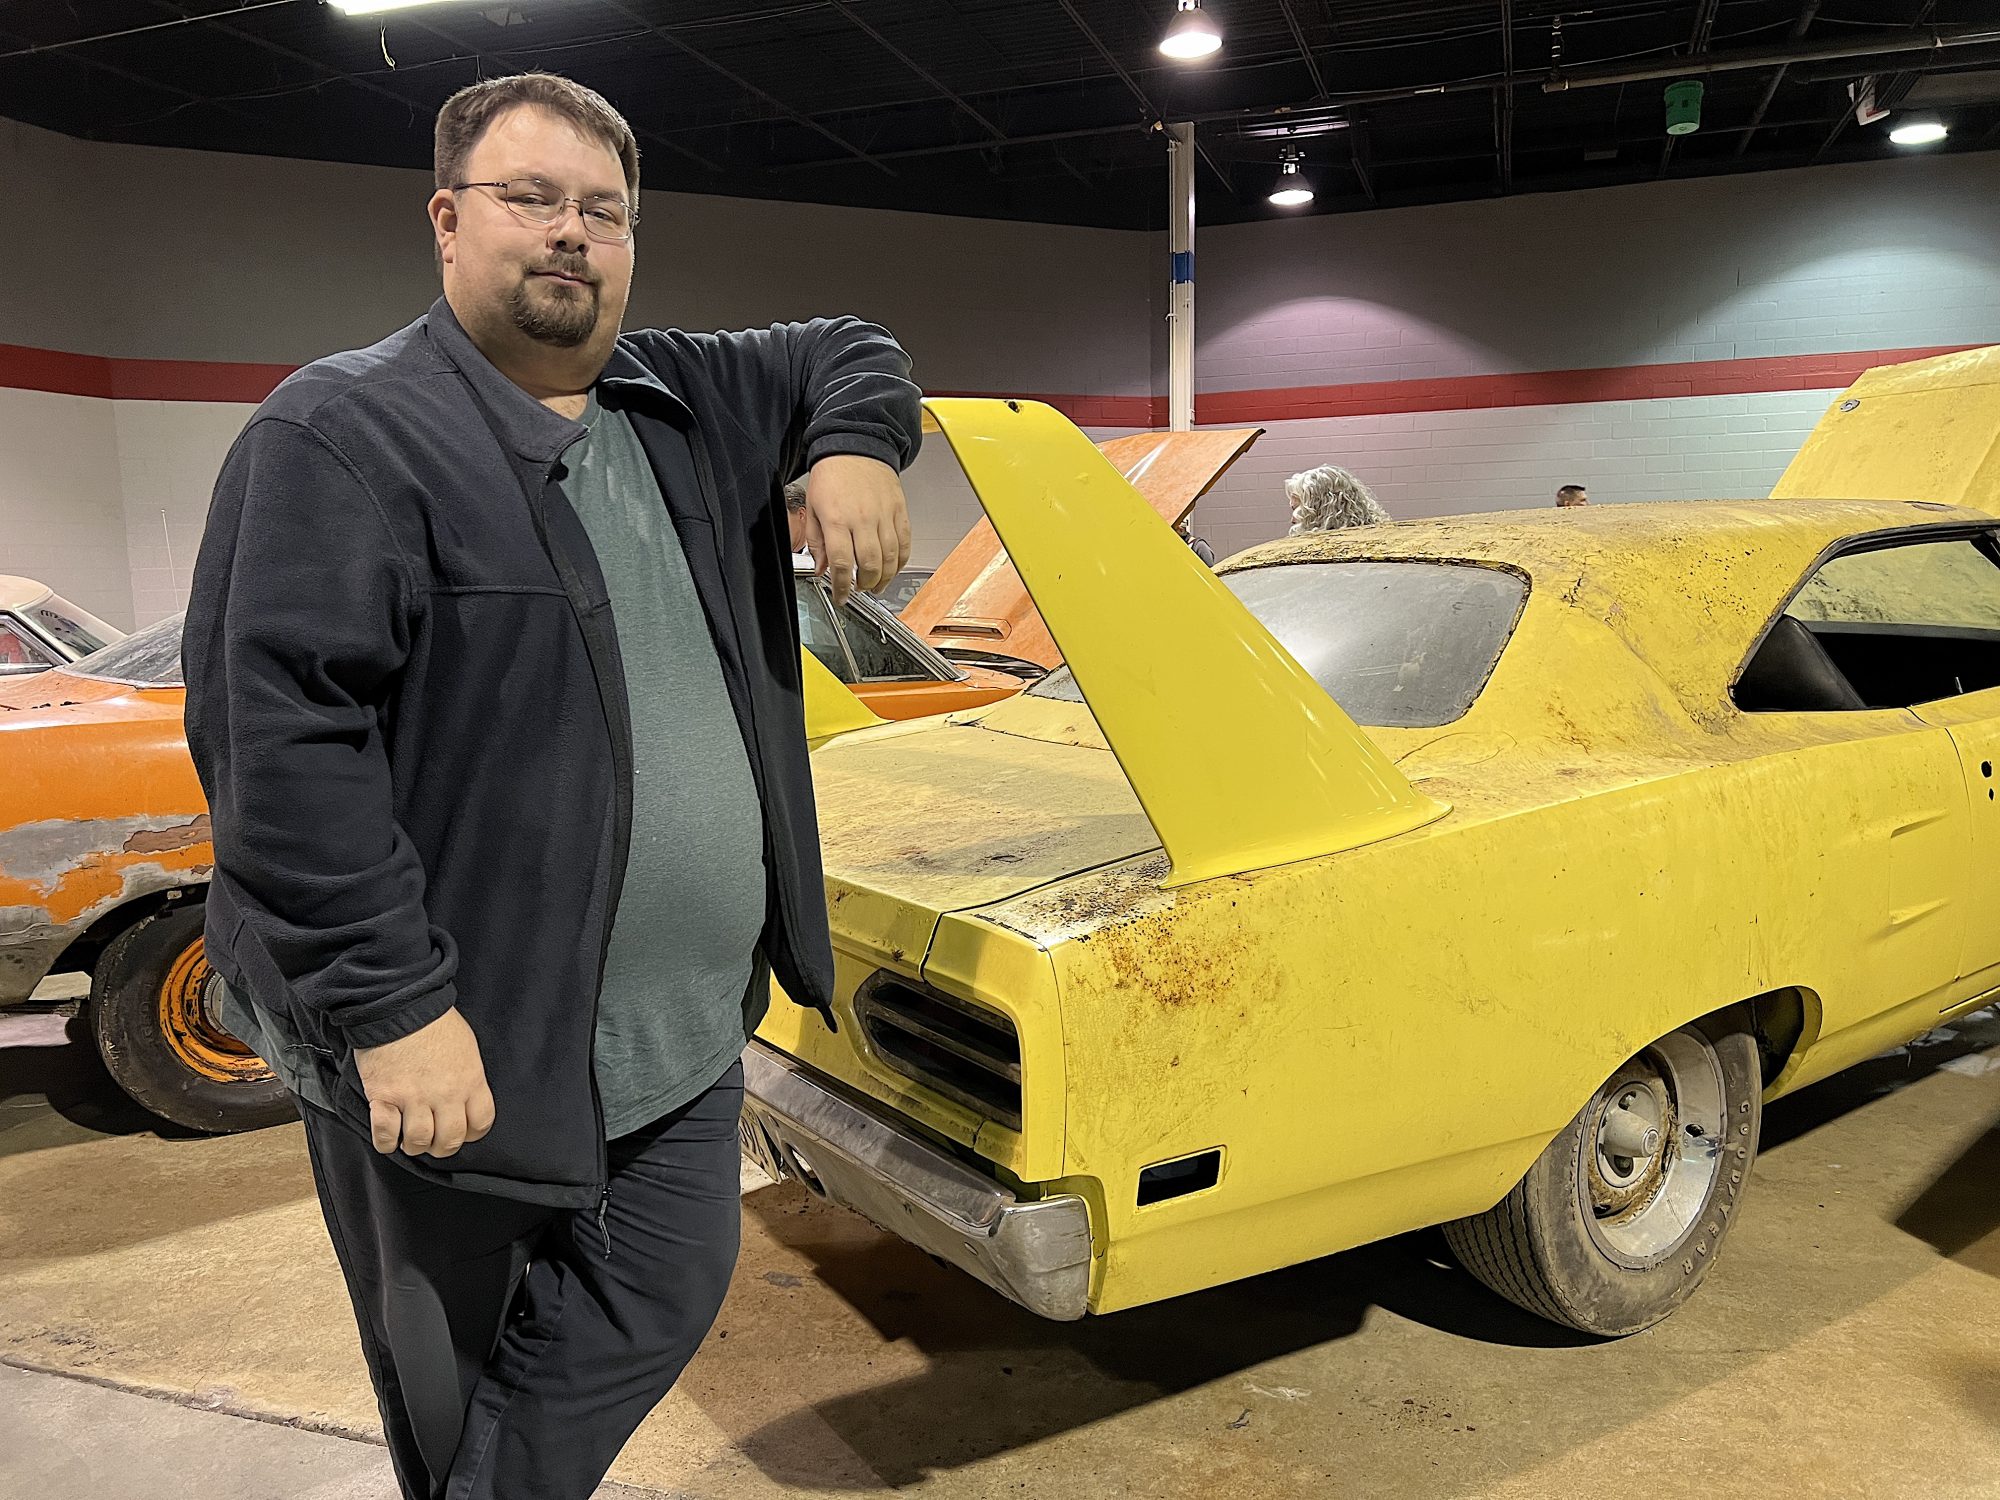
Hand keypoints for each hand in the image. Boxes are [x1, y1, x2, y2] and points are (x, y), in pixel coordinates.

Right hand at [353, 1007, 495, 1158]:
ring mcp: (413, 1097)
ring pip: (419, 1141)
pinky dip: (386, 1142)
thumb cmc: (434, 1021)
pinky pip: (385, 1134)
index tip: (462, 1131)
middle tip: (433, 1140)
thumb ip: (468, 1076)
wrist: (399, 1005)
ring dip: (414, 1146)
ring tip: (409, 1138)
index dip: (471, 1133)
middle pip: (450, 1139)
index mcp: (470, 1080)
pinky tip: (389, 1138)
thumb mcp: (466, 1046)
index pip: (481, 1123)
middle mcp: (445, 1094)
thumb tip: (465, 1097)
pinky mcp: (384, 1096)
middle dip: (442, 1146)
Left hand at [804, 455, 911, 603]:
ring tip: (876, 584)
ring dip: (884, 577)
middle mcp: (862, 518)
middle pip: (869, 564)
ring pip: (890, 557)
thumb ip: (817, 541)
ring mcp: (884, 515)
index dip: (841, 586)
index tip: (841, 596)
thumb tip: (822, 569)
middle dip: (864, 584)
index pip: (841, 563)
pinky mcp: (899, 510)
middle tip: (859, 588)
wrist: (856, 445)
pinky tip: (893, 568)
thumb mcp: (813, 508)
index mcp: (837, 519)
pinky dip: (901, 561)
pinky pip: (905, 542)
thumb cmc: (833, 474)